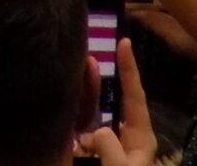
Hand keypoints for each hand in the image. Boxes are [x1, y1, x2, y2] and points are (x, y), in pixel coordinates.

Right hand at [74, 41, 154, 165]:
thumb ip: (110, 148)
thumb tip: (94, 132)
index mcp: (139, 140)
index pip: (135, 98)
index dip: (130, 70)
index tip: (124, 42)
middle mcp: (123, 141)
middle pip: (111, 102)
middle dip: (98, 80)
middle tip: (87, 57)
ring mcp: (105, 149)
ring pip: (91, 116)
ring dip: (81, 99)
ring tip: (69, 78)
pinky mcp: (88, 157)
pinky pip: (78, 133)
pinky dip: (68, 119)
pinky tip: (57, 107)